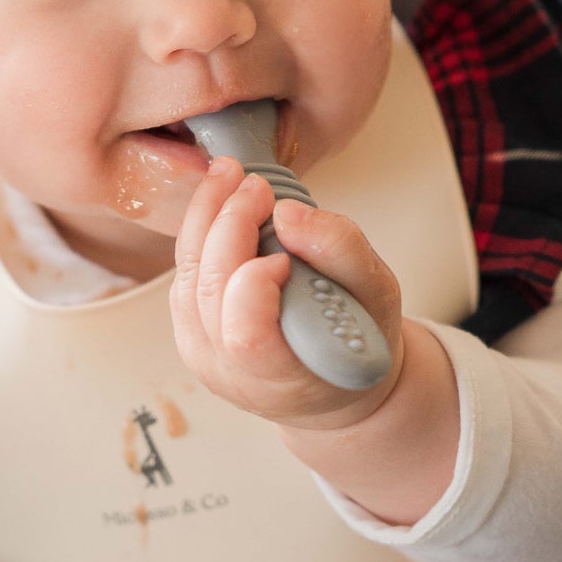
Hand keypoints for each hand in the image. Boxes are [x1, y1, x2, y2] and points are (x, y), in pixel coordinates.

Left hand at [170, 157, 403, 430]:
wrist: (332, 383)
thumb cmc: (357, 342)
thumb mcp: (378, 295)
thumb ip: (342, 252)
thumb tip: (287, 213)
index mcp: (283, 378)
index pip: (245, 334)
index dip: (256, 282)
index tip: (287, 254)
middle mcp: (231, 373)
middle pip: (209, 291)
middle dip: (228, 223)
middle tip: (256, 185)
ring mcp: (202, 354)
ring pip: (187, 277)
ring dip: (204, 217)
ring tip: (231, 177)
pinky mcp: (188, 331)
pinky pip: (183, 274)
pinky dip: (199, 232)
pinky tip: (222, 205)